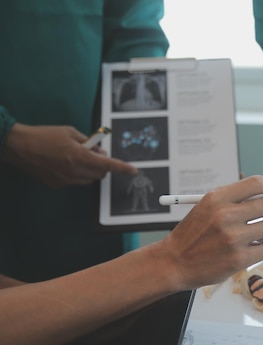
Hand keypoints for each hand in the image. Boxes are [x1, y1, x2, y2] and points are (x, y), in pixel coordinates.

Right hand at [2, 123, 136, 186]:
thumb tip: (99, 151)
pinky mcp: (57, 184)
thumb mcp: (71, 132)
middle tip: (94, 153)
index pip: (108, 165)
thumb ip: (88, 143)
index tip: (133, 170)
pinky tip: (64, 163)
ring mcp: (66, 180)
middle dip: (102, 165)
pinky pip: (75, 181)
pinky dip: (76, 173)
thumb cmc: (45, 135)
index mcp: (80, 157)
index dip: (122, 168)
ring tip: (76, 156)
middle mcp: (75, 171)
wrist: (19, 146)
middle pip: (100, 174)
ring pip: (88, 179)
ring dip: (89, 170)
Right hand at [158, 175, 262, 289]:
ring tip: (257, 235)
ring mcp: (233, 238)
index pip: (257, 183)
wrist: (174, 262)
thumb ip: (236, 199)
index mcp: (217, 198)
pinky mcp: (238, 259)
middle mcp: (225, 215)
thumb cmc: (194, 234)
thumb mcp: (207, 207)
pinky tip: (250, 250)